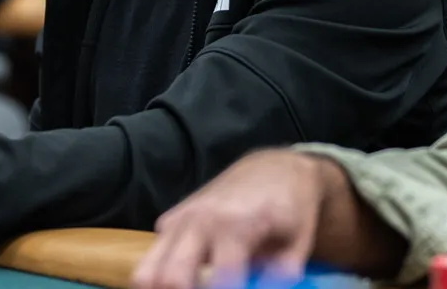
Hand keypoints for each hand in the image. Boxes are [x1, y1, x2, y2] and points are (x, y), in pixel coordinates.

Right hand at [130, 151, 332, 288]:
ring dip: (163, 287)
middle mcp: (199, 220)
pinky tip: (186, 281)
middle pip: (172, 276)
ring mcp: (179, 219)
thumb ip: (281, 274)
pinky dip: (161, 275)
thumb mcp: (297, 242)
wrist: (270, 170)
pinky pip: (153, 256)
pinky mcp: (170, 220)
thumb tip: (263, 288)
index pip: (223, 276)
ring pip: (150, 268)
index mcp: (234, 225)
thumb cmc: (289, 208)